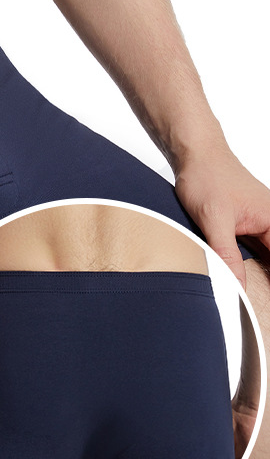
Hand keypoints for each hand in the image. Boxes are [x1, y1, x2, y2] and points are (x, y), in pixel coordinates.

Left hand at [174, 143, 269, 287]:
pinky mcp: (247, 223)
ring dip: (259, 271)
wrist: (195, 153)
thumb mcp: (214, 220)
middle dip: (266, 278)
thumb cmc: (207, 176)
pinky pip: (254, 249)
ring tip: (252, 295)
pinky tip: (241, 274)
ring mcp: (260, 222)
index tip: (264, 301)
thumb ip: (227, 254)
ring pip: (265, 256)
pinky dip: (249, 262)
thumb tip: (239, 286)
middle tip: (258, 304)